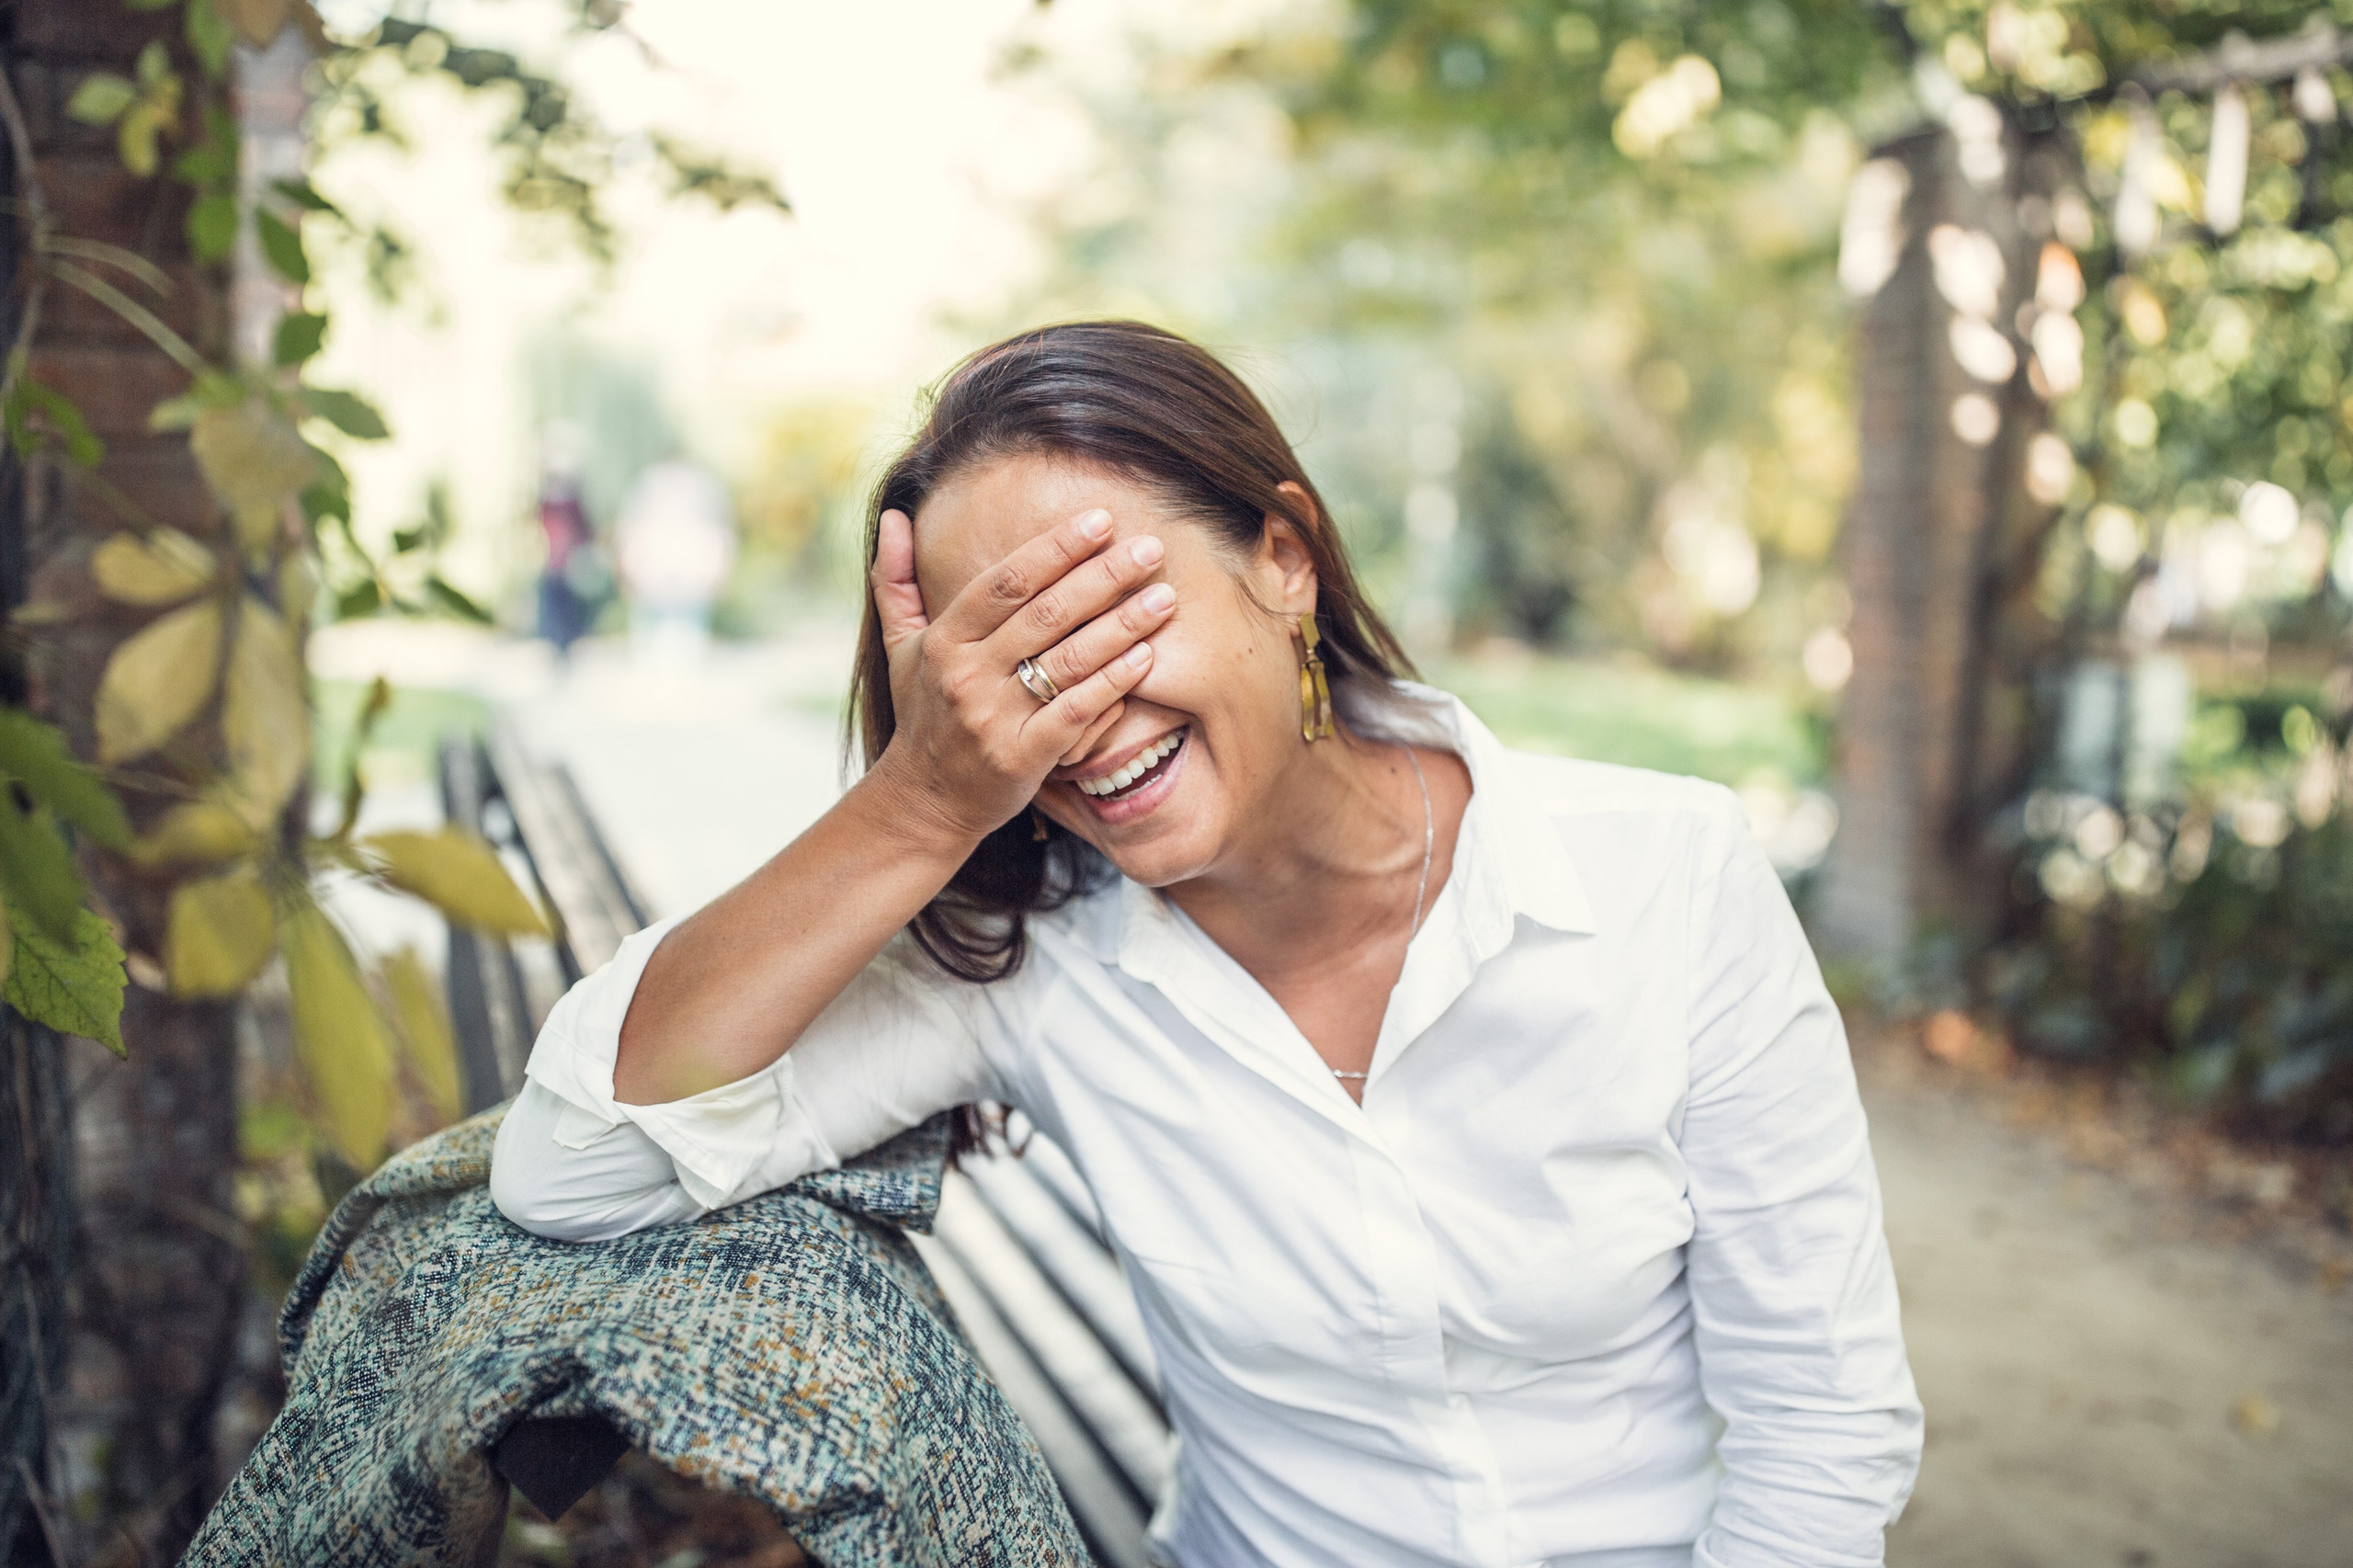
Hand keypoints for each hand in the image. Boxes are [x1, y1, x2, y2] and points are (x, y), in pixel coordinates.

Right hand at [868, 505, 1174, 840]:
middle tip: (1150, 548)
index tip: (1101, 520)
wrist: (925, 801)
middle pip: (1045, 614)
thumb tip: (894, 514)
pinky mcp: (1022, 757)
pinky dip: (1112, 682)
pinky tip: (1146, 656)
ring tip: (1163, 597)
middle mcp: (966, 675)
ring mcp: (994, 718)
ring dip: (1121, 625)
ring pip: (1068, 660)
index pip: (1006, 583)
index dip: (1055, 548)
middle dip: (1103, 577)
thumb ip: (895, 579)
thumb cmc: (923, 715)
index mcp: (943, 641)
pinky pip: (1076, 712)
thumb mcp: (900, 646)